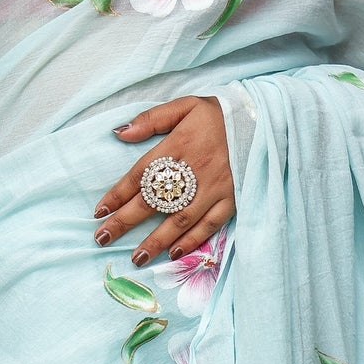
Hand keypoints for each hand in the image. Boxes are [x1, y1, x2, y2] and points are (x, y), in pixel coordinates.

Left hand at [93, 95, 233, 266]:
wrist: (264, 119)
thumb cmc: (219, 114)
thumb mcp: (185, 106)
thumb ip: (152, 119)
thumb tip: (120, 133)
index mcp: (178, 146)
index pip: (140, 175)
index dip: (118, 194)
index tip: (99, 211)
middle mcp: (193, 171)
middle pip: (153, 201)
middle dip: (125, 222)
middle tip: (102, 238)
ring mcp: (213, 189)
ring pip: (179, 220)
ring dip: (155, 240)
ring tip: (136, 257)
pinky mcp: (232, 200)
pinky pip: (209, 225)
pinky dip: (191, 241)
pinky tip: (174, 253)